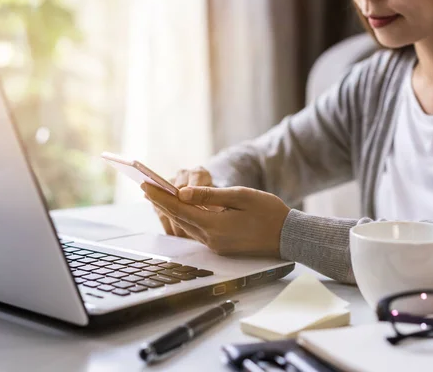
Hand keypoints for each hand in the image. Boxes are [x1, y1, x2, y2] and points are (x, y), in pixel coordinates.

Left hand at [141, 183, 290, 256]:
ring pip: (187, 226)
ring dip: (172, 212)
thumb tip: (183, 193)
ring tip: (159, 197)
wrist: (288, 236)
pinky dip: (186, 218)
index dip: (160, 196)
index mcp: (215, 226)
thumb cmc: (269, 212)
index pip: (179, 208)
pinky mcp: (222, 247)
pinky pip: (198, 231)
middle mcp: (211, 239)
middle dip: (161, 203)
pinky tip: (183, 210)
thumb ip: (210, 195)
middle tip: (145, 188)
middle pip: (179, 219)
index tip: (145, 185)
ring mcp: (216, 245)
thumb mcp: (240, 196)